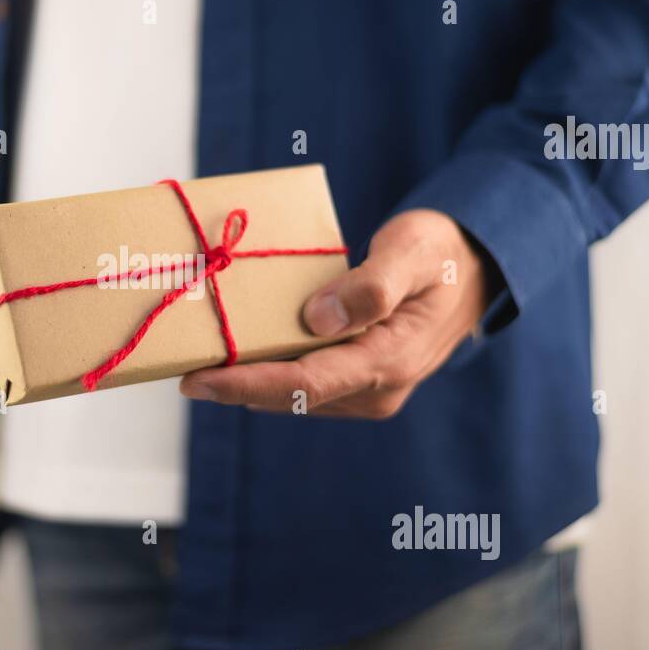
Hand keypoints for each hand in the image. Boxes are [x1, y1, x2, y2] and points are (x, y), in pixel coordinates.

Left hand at [179, 210, 493, 417]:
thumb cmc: (439, 255)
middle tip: (176, 365)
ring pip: (292, 393)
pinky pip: (302, 382)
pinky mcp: (353, 382)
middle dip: (233, 384)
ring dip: (245, 379)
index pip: (307, 384)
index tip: (197, 379)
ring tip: (193, 357)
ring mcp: (364, 392)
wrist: (471, 272)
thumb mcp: (412, 253)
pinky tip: (233, 350)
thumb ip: (371, 285)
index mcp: (390, 362)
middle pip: (291, 395)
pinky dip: (265, 368)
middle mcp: (375, 390)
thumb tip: (318, 318)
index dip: (248, 385)